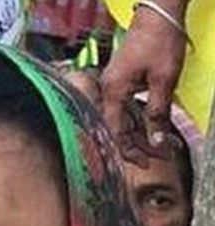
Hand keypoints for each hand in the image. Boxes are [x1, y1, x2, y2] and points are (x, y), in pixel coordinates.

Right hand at [100, 0, 186, 166]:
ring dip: (142, 133)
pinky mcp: (122, 80)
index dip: (130, 151)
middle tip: (162, 154)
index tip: (146, 163)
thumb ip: (157, 113)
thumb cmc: (159, 43)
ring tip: (162, 143)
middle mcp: (108, 91)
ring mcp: (113, 85)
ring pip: (124, 118)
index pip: (116, 132)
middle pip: (118, 128)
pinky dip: (140, 119)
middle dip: (140, 144)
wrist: (157, 15)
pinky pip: (127, 108)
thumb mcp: (164, 81)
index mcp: (113, 92)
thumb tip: (156, 142)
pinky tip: (152, 125)